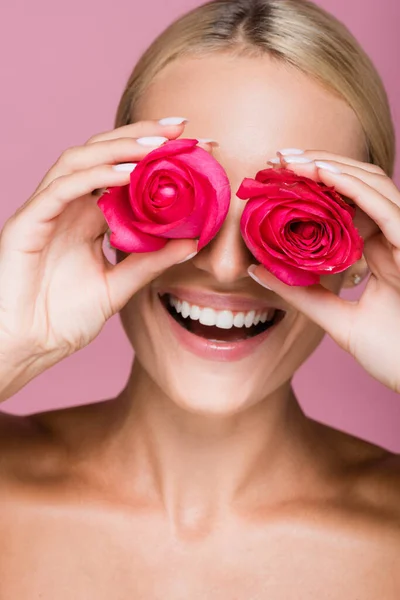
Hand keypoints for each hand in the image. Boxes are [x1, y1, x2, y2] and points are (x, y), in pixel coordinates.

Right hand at [0, 120, 206, 389]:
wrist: (25, 348)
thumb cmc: (62, 320)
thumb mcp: (118, 287)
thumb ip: (150, 263)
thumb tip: (193, 242)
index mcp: (88, 219)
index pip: (123, 175)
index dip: (157, 158)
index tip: (196, 150)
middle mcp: (69, 207)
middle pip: (103, 155)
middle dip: (142, 137)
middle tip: (183, 131)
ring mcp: (48, 210)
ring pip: (82, 160)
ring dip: (120, 147)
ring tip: (159, 144)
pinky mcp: (29, 221)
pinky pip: (63, 187)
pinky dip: (95, 175)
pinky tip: (128, 173)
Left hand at [247, 150, 399, 392]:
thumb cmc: (394, 356)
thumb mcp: (338, 321)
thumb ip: (302, 295)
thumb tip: (255, 271)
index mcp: (381, 251)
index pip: (348, 206)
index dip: (315, 187)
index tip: (277, 178)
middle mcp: (396, 238)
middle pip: (359, 186)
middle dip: (319, 165)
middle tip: (278, 158)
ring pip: (373, 186)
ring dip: (331, 167)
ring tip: (291, 159)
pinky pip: (386, 208)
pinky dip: (355, 187)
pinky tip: (322, 173)